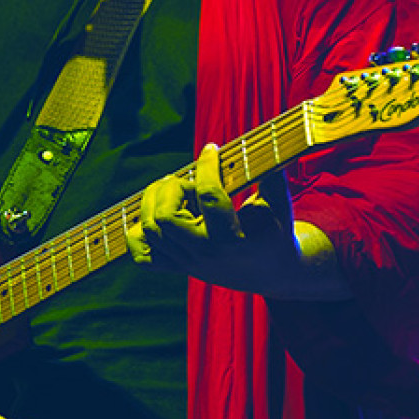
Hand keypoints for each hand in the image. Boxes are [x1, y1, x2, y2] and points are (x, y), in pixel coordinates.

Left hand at [125, 144, 340, 298]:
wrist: (269, 272)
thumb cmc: (274, 231)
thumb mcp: (279, 206)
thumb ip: (272, 178)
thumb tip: (265, 146)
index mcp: (232, 239)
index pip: (208, 196)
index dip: (206, 166)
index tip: (210, 149)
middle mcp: (204, 253)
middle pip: (164, 217)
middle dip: (172, 188)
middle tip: (189, 183)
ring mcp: (186, 263)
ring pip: (149, 229)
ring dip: (153, 201)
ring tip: (174, 192)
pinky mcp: (175, 267)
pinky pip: (140, 253)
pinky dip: (138, 231)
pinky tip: (157, 214)